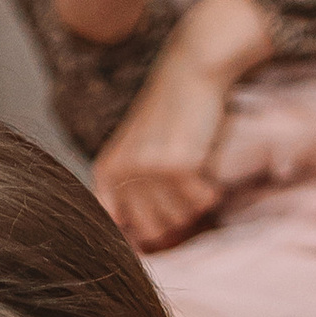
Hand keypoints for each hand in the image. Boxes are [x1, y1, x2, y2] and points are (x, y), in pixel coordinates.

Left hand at [92, 53, 230, 251]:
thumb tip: (142, 244)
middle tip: (186, 198)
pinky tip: (209, 179)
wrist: (188, 72)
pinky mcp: (178, 165)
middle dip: (174, 220)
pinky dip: (208, 194)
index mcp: (107, 171)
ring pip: (176, 218)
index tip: (161, 224)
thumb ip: (129, 189)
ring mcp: (150, 170)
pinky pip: (198, 202)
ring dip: (192, 208)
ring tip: (196, 183)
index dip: (143, 234)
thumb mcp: (135, 150)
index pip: (118, 227)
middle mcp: (124, 173)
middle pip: (152, 229)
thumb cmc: (168, 114)